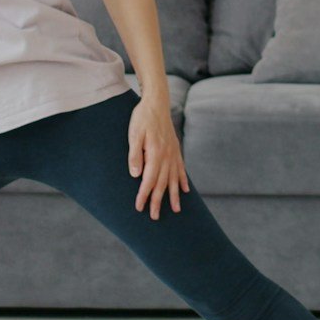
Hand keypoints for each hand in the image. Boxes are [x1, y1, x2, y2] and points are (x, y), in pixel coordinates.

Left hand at [128, 92, 187, 218]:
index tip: (139, 207)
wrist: (156, 103)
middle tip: (154, 217)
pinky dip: (183, 181)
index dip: (144, 195)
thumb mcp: (134, 135)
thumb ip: (135, 155)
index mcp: (155, 153)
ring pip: (174, 179)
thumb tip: (136, 175)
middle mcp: (167, 156)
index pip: (149, 180)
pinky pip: (181, 169)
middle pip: (162, 183)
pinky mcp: (176, 149)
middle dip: (158, 201)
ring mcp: (173, 153)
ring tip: (175, 210)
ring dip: (174, 195)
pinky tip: (186, 190)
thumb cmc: (142, 118)